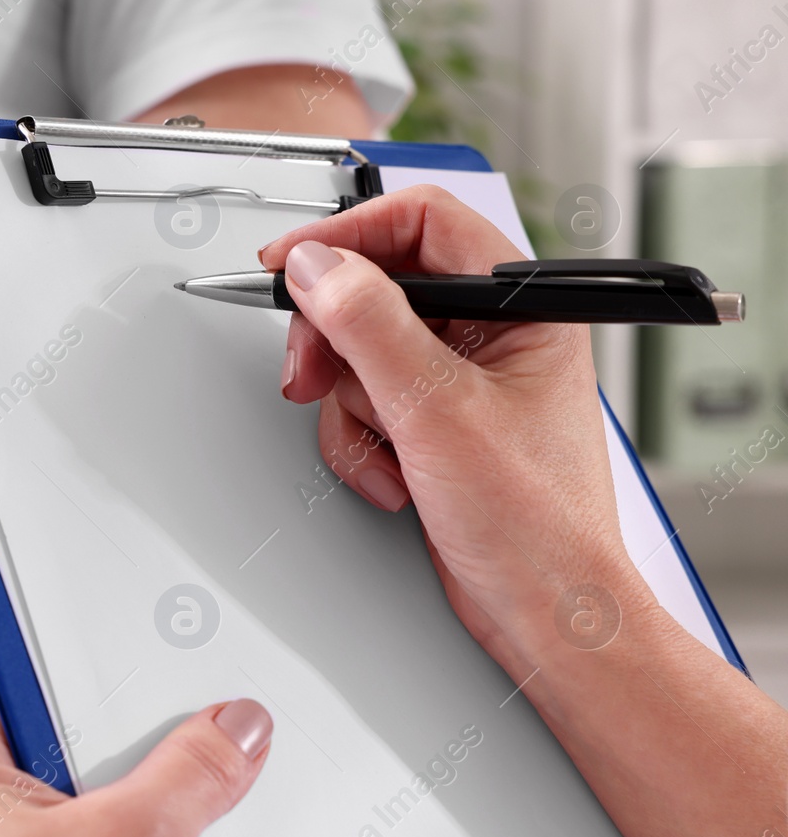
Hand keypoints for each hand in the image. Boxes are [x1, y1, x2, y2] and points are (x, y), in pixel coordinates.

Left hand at [0, 679, 271, 836]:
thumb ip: (190, 771)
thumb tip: (231, 729)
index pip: (18, 682)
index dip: (75, 660)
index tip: (121, 636)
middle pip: (69, 748)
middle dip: (127, 750)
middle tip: (171, 738)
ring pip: (93, 814)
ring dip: (140, 816)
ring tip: (169, 818)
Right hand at [259, 186, 647, 662]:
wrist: (545, 613)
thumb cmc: (539, 526)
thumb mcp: (439, 411)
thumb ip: (370, 326)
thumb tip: (317, 266)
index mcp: (522, 307)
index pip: (423, 223)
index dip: (349, 235)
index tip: (289, 262)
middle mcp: (492, 335)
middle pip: (376, 289)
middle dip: (336, 338)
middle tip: (311, 369)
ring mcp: (459, 381)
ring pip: (361, 353)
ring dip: (353, 407)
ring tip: (384, 449)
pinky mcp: (432, 424)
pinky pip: (364, 403)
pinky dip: (362, 442)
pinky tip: (393, 476)